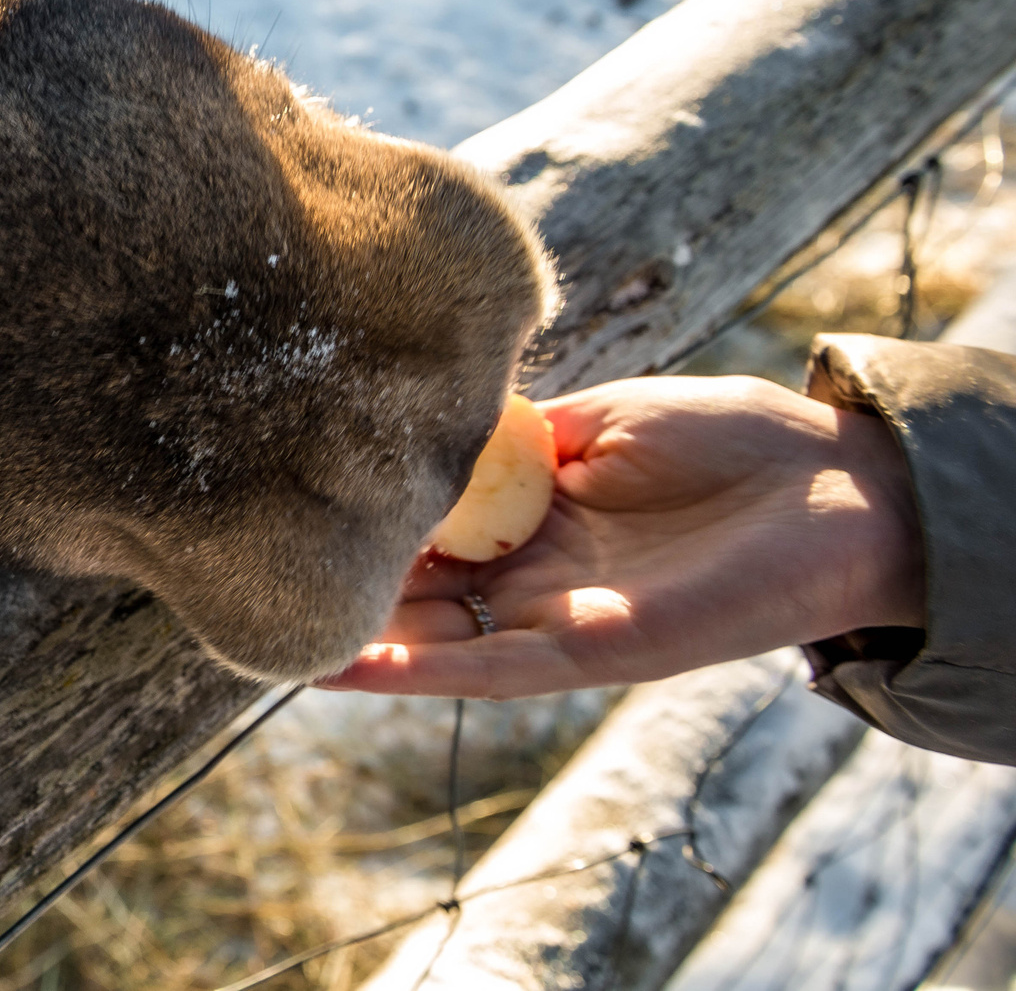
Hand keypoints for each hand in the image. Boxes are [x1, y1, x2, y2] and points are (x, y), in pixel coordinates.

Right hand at [319, 375, 924, 698]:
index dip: (360, 518)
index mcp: (536, 516)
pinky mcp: (588, 649)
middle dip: (338, 580)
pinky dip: (411, 670)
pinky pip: (483, 669)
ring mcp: (556, 616)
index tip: (284, 498)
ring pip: (430, 638)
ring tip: (265, 626)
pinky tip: (341, 658)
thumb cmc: (735, 441)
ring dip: (352, 637)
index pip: (426, 526)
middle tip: (247, 563)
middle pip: (413, 589)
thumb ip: (519, 434)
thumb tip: (432, 418)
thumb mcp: (602, 419)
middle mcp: (535, 575)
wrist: (839, 486)